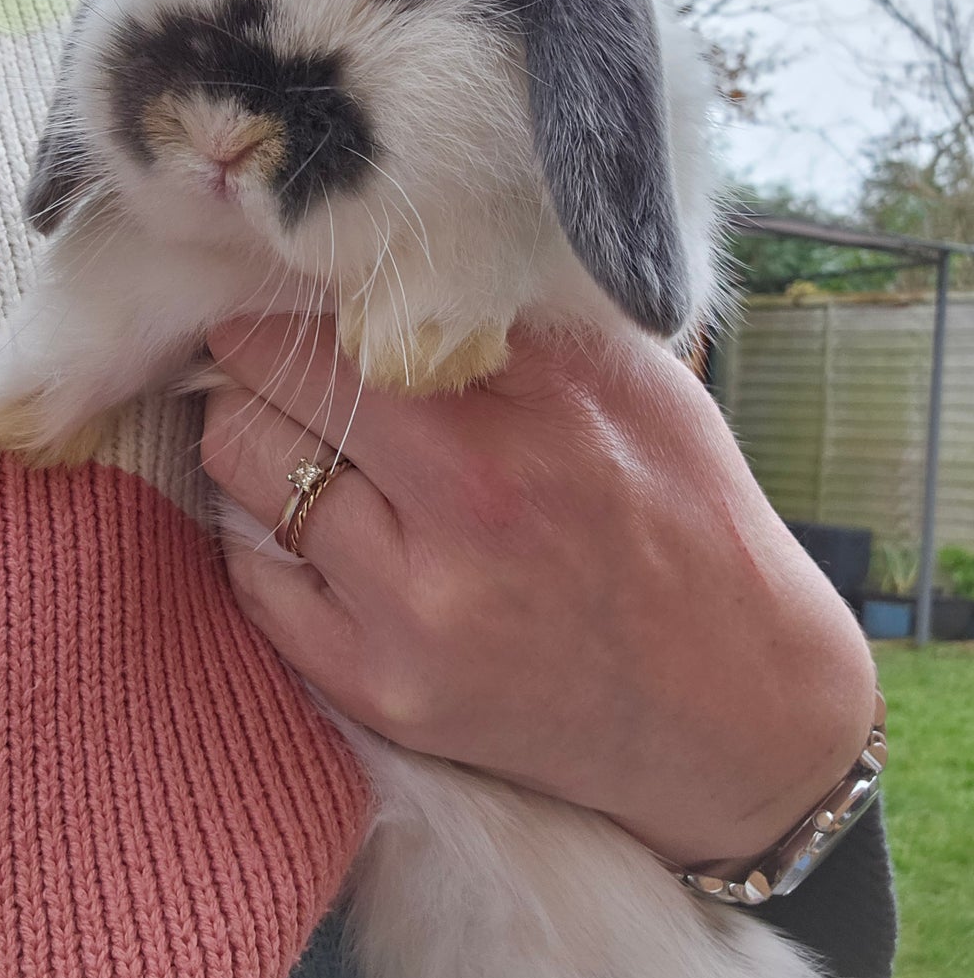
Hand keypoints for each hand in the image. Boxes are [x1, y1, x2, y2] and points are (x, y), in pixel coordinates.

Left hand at [202, 314, 876, 868]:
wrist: (733, 706)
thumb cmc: (692, 520)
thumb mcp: (639, 384)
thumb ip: (517, 322)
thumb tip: (393, 270)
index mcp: (531, 420)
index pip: (340, 329)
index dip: (289, 306)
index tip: (281, 300)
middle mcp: (464, 515)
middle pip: (266, 396)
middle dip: (251, 362)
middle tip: (266, 358)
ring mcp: (413, 618)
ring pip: (243, 476)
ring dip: (249, 437)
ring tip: (290, 431)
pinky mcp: (383, 692)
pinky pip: (255, 583)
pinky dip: (266, 533)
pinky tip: (310, 517)